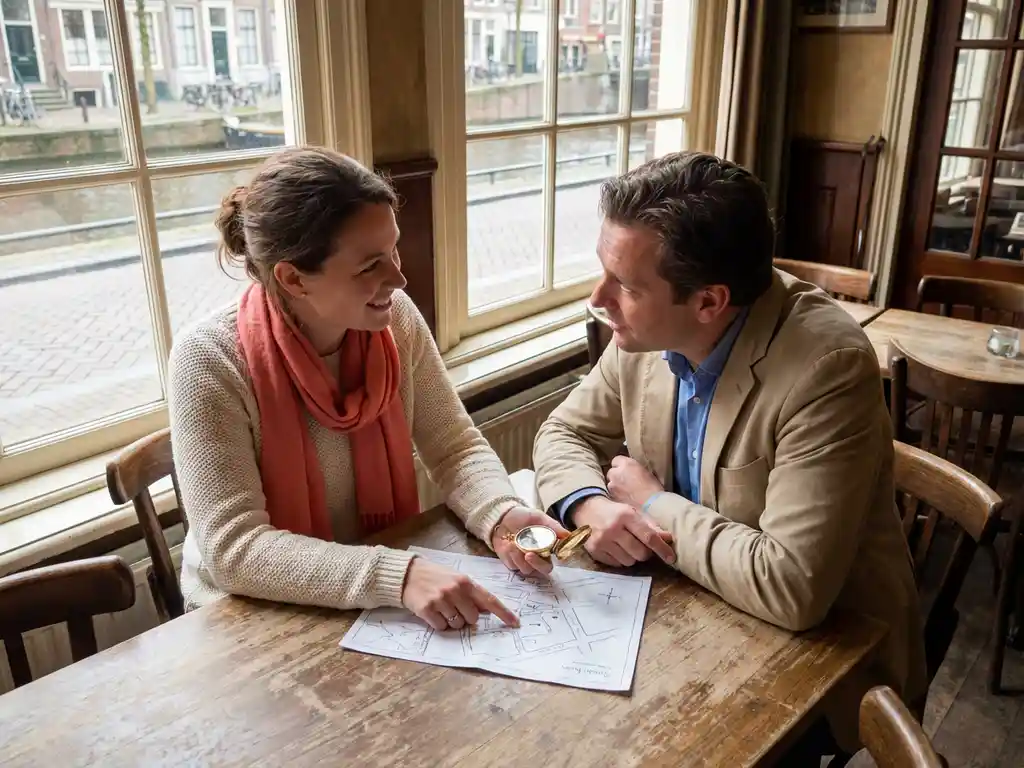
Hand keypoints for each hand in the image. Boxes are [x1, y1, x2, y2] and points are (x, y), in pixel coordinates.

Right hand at [402, 557, 519, 631]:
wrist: (408, 574)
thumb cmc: (435, 576)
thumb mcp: (456, 579)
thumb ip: (471, 593)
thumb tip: (486, 610)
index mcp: (466, 581)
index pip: (489, 599)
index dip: (503, 613)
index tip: (515, 623)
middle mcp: (455, 590)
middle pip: (473, 618)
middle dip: (466, 617)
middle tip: (454, 607)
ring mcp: (441, 600)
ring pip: (457, 625)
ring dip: (451, 621)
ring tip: (441, 608)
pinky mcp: (427, 609)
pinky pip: (441, 627)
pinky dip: (438, 624)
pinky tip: (432, 612)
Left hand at [492, 506, 568, 577]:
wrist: (502, 517)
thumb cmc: (522, 517)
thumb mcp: (539, 517)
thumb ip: (554, 526)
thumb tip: (568, 535)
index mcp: (547, 548)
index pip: (553, 562)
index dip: (550, 561)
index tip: (546, 553)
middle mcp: (537, 558)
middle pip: (543, 570)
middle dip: (537, 563)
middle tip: (528, 554)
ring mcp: (524, 562)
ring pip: (526, 569)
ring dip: (519, 556)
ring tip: (513, 543)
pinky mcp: (511, 563)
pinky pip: (513, 566)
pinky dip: (510, 556)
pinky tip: (507, 545)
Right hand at [573, 495, 675, 567]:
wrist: (586, 509)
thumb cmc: (614, 512)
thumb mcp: (632, 513)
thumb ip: (650, 526)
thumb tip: (668, 538)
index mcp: (625, 516)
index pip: (648, 537)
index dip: (662, 549)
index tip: (671, 558)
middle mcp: (613, 529)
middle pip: (640, 553)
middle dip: (645, 553)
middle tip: (641, 546)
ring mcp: (602, 541)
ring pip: (629, 561)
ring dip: (632, 557)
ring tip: (626, 546)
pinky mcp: (594, 551)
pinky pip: (617, 564)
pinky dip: (620, 559)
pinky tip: (616, 548)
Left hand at [606, 455, 664, 508]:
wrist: (651, 503)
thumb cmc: (653, 487)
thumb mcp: (645, 471)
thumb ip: (634, 468)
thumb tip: (631, 470)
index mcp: (626, 464)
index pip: (617, 460)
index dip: (621, 465)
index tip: (626, 470)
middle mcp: (616, 473)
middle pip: (612, 472)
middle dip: (617, 475)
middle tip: (626, 481)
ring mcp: (612, 485)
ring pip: (611, 483)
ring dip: (616, 485)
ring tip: (625, 491)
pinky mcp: (612, 496)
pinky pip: (612, 493)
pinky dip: (616, 494)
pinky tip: (625, 497)